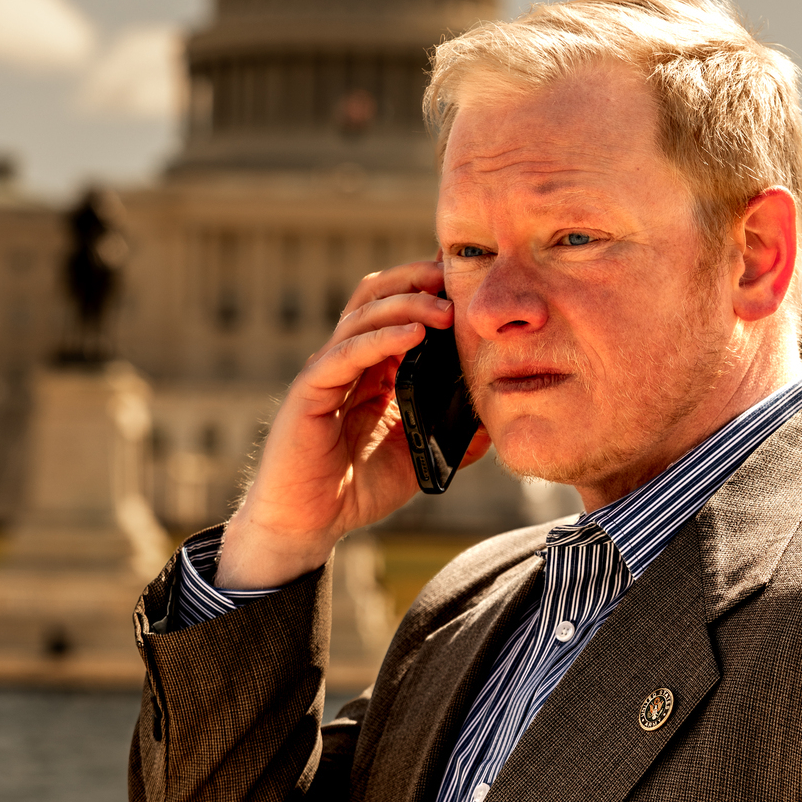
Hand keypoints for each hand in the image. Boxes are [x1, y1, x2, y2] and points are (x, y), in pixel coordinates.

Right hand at [216, 258, 490, 588]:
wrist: (308, 524)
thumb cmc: (356, 490)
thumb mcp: (417, 459)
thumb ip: (451, 438)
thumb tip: (493, 423)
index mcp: (373, 370)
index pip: (399, 312)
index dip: (428, 290)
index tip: (468, 278)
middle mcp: (348, 361)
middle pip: (377, 296)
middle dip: (417, 280)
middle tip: (455, 277)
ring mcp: (328, 371)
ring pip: (363, 315)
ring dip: (406, 304)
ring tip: (444, 308)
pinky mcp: (311, 390)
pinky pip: (347, 353)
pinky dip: (382, 339)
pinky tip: (415, 334)